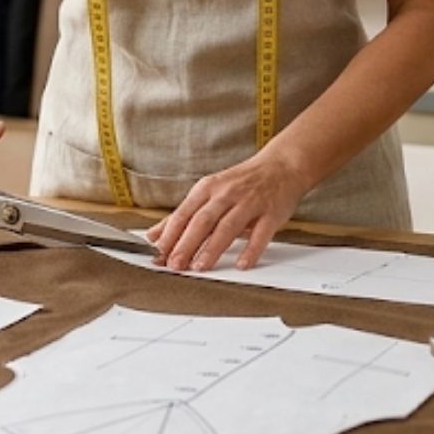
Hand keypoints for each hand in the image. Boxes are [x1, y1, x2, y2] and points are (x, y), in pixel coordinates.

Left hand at [144, 152, 311, 271]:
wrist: (281, 165)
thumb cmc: (241, 182)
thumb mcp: (208, 192)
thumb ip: (182, 216)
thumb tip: (153, 235)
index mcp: (207, 188)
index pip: (183, 214)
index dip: (169, 235)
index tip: (157, 254)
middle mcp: (226, 194)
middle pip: (202, 220)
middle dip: (186, 244)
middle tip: (174, 265)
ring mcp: (250, 203)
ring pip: (228, 226)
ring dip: (212, 248)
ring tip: (200, 267)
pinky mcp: (271, 213)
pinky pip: (260, 234)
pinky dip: (251, 250)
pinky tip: (242, 264)